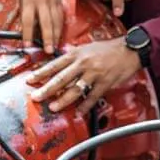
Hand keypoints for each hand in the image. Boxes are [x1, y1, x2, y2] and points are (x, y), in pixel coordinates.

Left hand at [19, 0, 64, 52]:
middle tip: (48, 51)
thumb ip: (23, 11)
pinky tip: (59, 35)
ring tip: (54, 47)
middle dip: (47, 39)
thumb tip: (26, 28)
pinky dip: (60, 27)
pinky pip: (60, 16)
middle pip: (46, 23)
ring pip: (56, 21)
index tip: (27, 45)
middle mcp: (41, 1)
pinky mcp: (59, 0)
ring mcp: (52, 1)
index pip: (28, 20)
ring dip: (55, 36)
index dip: (28, 34)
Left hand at [27, 37, 141, 111]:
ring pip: (75, 88)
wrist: (130, 49)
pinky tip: (78, 113)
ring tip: (54, 107)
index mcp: (77, 54)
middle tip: (36, 97)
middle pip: (61, 78)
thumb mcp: (87, 47)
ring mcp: (94, 73)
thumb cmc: (108, 48)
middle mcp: (83, 63)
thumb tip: (60, 60)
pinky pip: (92, 96)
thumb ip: (73, 55)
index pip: (55, 64)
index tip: (30, 80)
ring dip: (63, 99)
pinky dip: (85, 106)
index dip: (41, 73)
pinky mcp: (105, 82)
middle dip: (47, 89)